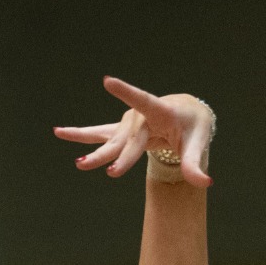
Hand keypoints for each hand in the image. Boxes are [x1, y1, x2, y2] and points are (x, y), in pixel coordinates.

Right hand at [55, 77, 213, 186]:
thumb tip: (206, 183)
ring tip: (79, 164)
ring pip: (110, 141)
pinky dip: (79, 135)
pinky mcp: (121, 132)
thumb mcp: (198, 143)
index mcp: (160, 111)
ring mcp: (128, 125)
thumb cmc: (193, 127)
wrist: (184, 115)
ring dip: (95, 153)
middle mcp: (140, 117)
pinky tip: (59, 132)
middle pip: (127, 139)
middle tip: (110, 172)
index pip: (143, 101)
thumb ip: (197, 164)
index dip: (126, 92)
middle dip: (120, 156)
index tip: (107, 82)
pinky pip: (98, 134)